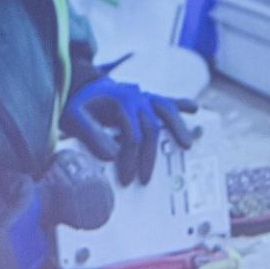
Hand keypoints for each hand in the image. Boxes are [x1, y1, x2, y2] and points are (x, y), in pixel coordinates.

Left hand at [63, 74, 196, 185]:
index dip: (131, 159)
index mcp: (122, 100)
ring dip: (178, 128)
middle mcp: (137, 96)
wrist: (80, 89)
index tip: (128, 179)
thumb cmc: (78, 106)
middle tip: (145, 179)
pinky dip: (182, 104)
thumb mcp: (74, 119)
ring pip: (167, 111)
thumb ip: (91, 135)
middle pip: (152, 128)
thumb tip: (112, 155)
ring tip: (187, 145)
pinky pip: (168, 101)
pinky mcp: (148, 99)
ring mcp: (144, 96)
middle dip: (149, 156)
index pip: (133, 135)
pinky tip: (195, 109)